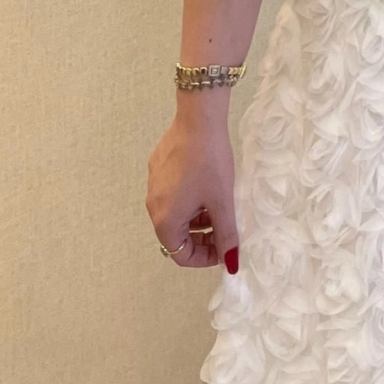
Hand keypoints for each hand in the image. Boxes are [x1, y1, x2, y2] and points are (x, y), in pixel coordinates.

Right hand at [146, 100, 239, 271]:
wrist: (198, 119)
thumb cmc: (210, 163)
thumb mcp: (222, 202)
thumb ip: (226, 235)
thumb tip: (231, 264)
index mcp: (165, 219)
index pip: (181, 255)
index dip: (205, 257)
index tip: (224, 247)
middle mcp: (153, 205)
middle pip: (176, 235)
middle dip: (202, 237)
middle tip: (224, 228)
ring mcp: (152, 185)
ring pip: (174, 214)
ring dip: (196, 218)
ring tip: (218, 205)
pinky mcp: (156, 168)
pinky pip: (171, 195)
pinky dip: (189, 200)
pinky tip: (206, 184)